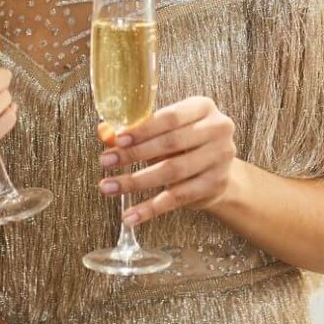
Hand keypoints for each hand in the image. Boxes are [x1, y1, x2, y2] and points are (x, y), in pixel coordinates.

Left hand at [96, 95, 237, 225]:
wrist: (218, 169)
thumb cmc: (185, 142)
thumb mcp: (165, 129)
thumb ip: (136, 130)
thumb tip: (103, 132)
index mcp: (203, 107)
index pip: (169, 117)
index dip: (142, 129)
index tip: (117, 140)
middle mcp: (218, 130)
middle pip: (169, 143)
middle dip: (133, 154)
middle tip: (105, 162)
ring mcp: (220, 158)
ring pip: (171, 172)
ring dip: (136, 181)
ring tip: (109, 187)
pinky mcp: (215, 185)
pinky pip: (177, 198)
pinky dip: (151, 208)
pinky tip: (131, 216)